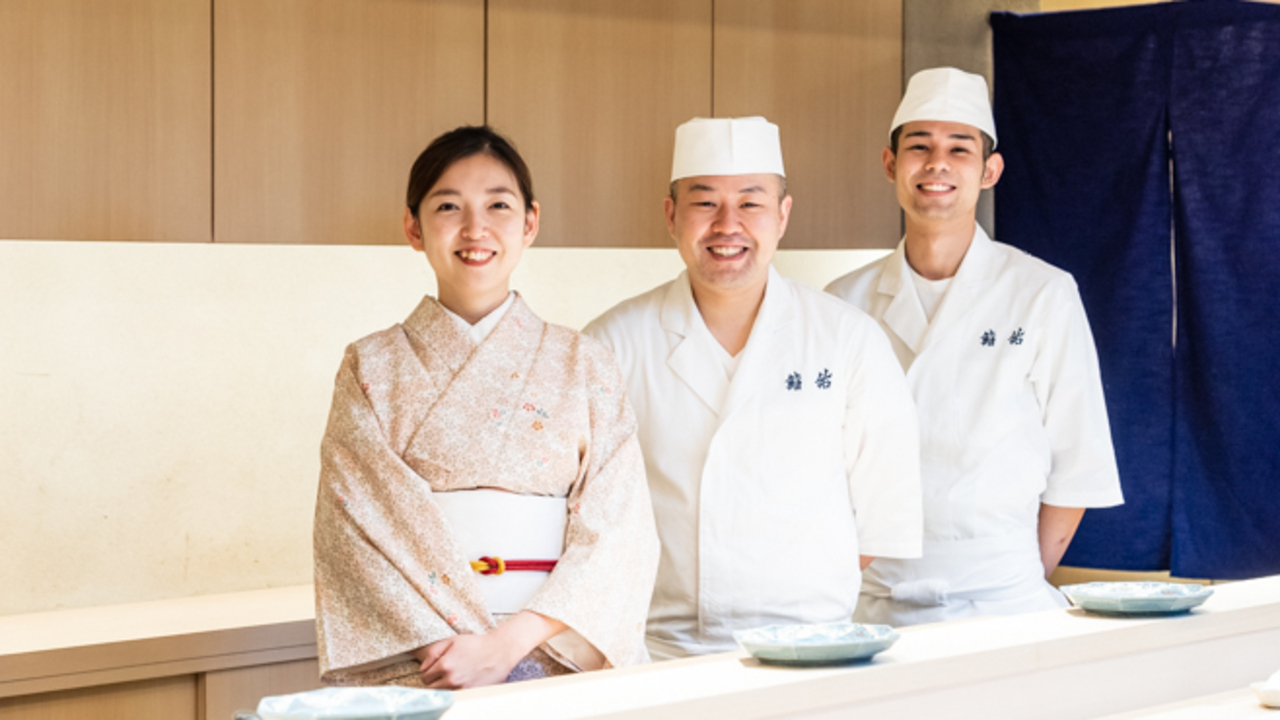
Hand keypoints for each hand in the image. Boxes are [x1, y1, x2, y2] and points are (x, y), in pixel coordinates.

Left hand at [414, 611, 567, 688]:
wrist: (499, 651)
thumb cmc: (476, 644)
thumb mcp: (452, 641)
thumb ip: (434, 652)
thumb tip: (423, 667)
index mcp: (445, 665)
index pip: (424, 677)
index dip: (427, 672)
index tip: (433, 670)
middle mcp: (451, 679)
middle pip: (431, 688)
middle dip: (432, 681)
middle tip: (439, 675)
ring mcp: (461, 688)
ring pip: (442, 694)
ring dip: (442, 688)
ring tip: (450, 678)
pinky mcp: (470, 693)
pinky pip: (455, 697)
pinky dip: (454, 692)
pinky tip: (460, 682)